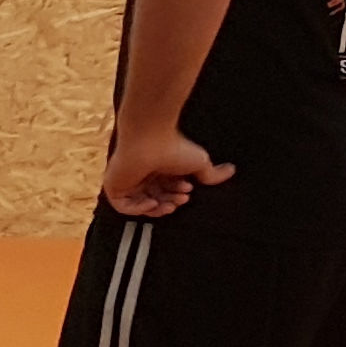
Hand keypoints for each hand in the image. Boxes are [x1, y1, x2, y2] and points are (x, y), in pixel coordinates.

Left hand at [101, 125, 233, 218]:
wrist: (150, 136)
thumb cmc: (173, 146)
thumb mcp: (199, 162)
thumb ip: (212, 173)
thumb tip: (231, 171)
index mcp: (158, 170)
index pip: (167, 192)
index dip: (178, 195)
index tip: (188, 190)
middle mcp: (142, 176)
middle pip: (156, 200)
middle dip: (171, 202)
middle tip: (182, 197)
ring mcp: (127, 182)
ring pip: (142, 206)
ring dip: (158, 208)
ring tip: (171, 202)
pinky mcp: (114, 186)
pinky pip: (124, 207)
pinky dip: (139, 210)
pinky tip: (152, 203)